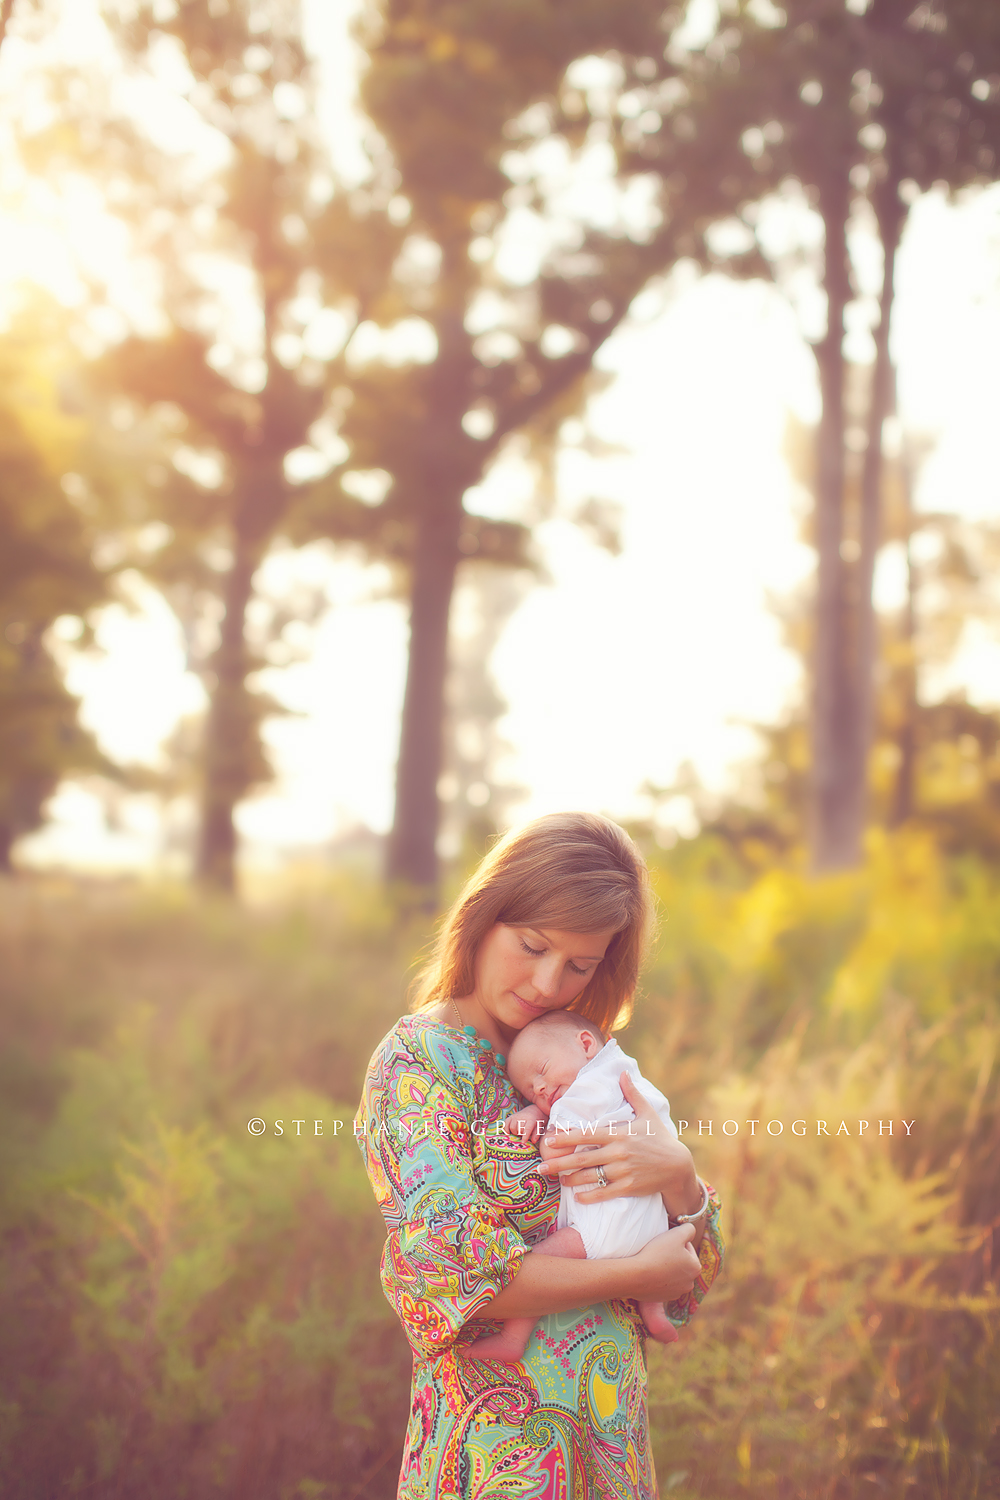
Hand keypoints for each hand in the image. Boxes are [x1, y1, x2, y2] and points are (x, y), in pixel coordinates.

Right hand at [504, 1105, 546, 1143]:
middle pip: (518, 1129)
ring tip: (518, 1132)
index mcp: (531, 1119)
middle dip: (520, 1134)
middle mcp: (522, 1117)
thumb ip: (536, 1134)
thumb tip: (533, 1141)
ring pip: (512, 1127)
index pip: (527, 1128)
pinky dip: (506, 1129)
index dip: (525, 1136)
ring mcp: (516, 1116)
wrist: (534, 1110)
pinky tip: (509, 1132)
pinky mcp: (511, 1116)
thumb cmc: (537, 1120)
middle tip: (523, 1134)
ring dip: (514, 1132)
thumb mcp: (540, 1126)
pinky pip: (505, 1123)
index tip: (523, 1142)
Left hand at [539, 1072, 702, 1217]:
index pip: (587, 1135)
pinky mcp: (628, 1188)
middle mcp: (618, 1153)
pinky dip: (590, 1196)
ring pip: (590, 1177)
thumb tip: (623, 1072)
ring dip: (571, 1180)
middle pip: (583, 1159)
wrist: (678, 1166)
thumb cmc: (660, 1138)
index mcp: (619, 1134)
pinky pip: (604, 1193)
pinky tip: (578, 1197)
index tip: (549, 1140)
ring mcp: (623, 1171)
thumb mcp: (648, 1114)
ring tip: (558, 1180)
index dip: (566, 1138)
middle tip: (541, 1167)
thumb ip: (632, 1094)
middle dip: (560, 1163)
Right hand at [630, 1224, 700, 1301]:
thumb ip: (689, 1229)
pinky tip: (650, 1273)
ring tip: (654, 1262)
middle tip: (659, 1251)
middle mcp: (690, 1283)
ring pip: (672, 1273)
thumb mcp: (676, 1234)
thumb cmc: (658, 1253)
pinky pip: (663, 1284)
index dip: (675, 1241)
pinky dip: (658, 1278)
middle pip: (681, 1262)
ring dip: (666, 1267)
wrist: (637, 1276)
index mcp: (696, 1268)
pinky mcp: (664, 1298)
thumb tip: (690, 1231)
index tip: (664, 1243)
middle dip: (672, 1255)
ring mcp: (677, 1292)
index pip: (687, 1247)